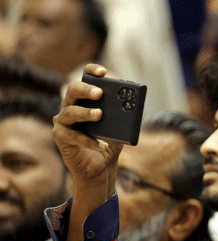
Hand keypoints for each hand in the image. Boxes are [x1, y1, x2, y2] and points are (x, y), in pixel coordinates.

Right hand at [52, 64, 122, 187]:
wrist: (100, 167)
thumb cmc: (108, 142)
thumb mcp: (119, 128)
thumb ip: (123, 117)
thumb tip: (131, 108)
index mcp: (85, 99)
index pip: (85, 78)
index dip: (92, 71)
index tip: (103, 72)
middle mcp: (71, 106)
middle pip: (73, 90)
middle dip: (86, 89)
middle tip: (99, 93)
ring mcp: (63, 121)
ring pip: (70, 112)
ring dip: (85, 113)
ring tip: (99, 115)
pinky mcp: (60, 136)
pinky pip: (73, 136)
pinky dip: (89, 141)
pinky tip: (103, 145)